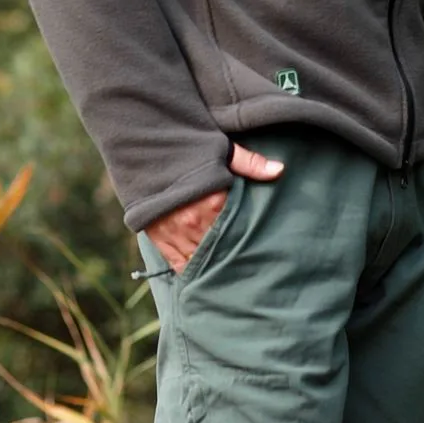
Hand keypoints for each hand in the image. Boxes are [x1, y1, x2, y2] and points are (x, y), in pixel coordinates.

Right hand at [144, 143, 283, 272]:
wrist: (144, 146)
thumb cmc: (187, 146)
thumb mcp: (222, 149)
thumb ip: (250, 163)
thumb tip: (280, 170)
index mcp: (214, 201)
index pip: (239, 228)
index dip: (249, 237)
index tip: (259, 245)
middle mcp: (196, 221)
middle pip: (221, 248)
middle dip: (232, 255)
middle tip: (247, 267)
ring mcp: (176, 232)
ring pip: (201, 260)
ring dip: (213, 265)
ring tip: (227, 274)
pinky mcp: (160, 237)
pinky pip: (178, 264)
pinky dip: (190, 270)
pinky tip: (202, 276)